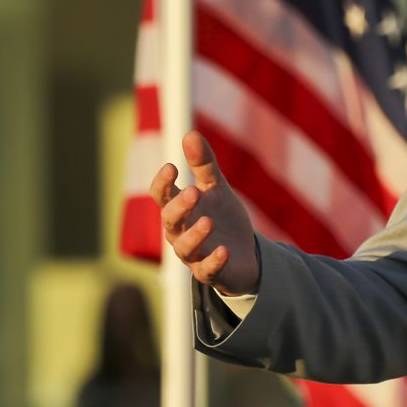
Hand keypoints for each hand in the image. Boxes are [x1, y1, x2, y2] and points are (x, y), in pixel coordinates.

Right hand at [149, 131, 260, 295]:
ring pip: (184, 248)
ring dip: (194, 235)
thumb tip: (190, 133)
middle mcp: (180, 232)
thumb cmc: (222, 218)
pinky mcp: (210, 273)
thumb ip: (204, 164)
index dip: (163, 183)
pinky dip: (213, 261)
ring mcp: (194, 255)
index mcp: (180, 209)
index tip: (172, 167)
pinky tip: (224, 250)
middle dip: (180, 206)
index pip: (161, 196)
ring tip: (208, 222)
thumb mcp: (217, 188)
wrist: (245, 254)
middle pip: (170, 220)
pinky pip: (207, 270)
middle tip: (194, 192)